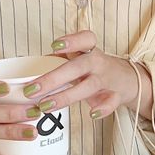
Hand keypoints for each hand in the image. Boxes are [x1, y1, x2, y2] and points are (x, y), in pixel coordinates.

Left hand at [21, 30, 153, 120]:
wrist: (126, 79)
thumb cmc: (94, 68)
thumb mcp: (78, 59)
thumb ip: (57, 62)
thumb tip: (27, 70)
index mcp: (88, 50)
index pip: (84, 39)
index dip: (72, 41)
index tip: (55, 46)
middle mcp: (98, 62)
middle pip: (77, 67)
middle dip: (53, 78)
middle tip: (31, 90)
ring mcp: (107, 79)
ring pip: (89, 86)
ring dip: (66, 96)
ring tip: (45, 106)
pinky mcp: (115, 95)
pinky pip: (111, 102)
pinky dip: (103, 109)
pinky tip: (91, 114)